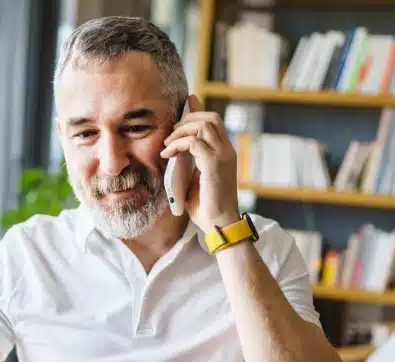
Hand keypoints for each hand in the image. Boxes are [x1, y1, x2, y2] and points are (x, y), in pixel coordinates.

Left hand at [160, 95, 239, 232]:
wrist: (218, 224)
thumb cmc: (206, 206)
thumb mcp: (195, 178)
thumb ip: (189, 162)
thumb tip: (176, 150)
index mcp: (225, 153)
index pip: (214, 121)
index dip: (198, 110)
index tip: (185, 104)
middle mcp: (227, 151)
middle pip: (210, 118)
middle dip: (188, 119)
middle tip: (171, 133)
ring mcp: (223, 156)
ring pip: (203, 125)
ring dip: (181, 131)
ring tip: (168, 144)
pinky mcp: (214, 164)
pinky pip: (194, 143)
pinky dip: (177, 145)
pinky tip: (167, 154)